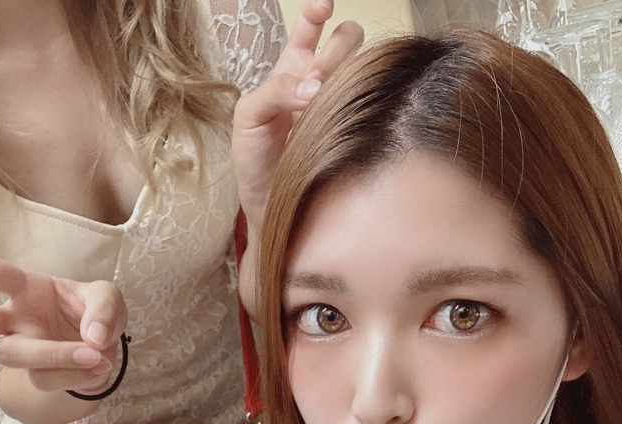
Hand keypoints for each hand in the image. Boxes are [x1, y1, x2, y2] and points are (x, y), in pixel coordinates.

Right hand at [0, 237, 126, 395]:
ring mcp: (26, 351)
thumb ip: (103, 308)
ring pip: (20, 356)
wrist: (106, 353)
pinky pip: (51, 379)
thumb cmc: (95, 315)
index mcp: (26, 288)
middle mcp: (16, 321)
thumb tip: (93, 336)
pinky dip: (81, 374)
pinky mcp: (40, 378)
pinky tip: (99, 367)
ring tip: (95, 356)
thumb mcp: (108, 298)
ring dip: (56, 356)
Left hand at [233, 0, 363, 229]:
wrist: (267, 205)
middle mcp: (321, 83)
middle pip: (348, 40)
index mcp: (293, 70)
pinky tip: (349, 123)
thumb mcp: (248, 117)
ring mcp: (342, 106)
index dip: (318, 9)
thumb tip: (314, 85)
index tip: (323, 6)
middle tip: (318, 83)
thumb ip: (274, 91)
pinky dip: (366, 106)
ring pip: (365, 69)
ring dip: (349, 79)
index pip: (311, 25)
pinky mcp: (357, 132)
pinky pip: (373, 107)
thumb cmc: (254, 159)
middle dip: (338, 50)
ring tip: (325, 107)